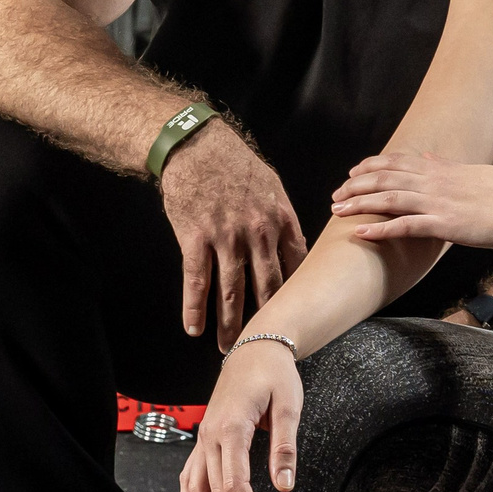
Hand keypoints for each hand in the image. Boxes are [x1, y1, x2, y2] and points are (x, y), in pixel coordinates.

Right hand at [157, 118, 307, 347]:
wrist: (194, 145)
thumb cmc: (233, 163)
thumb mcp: (271, 184)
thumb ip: (282, 218)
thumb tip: (293, 245)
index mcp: (281, 218)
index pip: (296, 265)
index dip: (297, 292)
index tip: (298, 312)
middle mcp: (258, 232)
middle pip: (268, 285)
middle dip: (268, 317)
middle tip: (269, 341)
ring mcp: (226, 237)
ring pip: (232, 290)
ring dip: (231, 324)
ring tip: (231, 346)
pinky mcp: (195, 238)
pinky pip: (197, 280)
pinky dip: (194, 307)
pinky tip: (194, 327)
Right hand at [178, 339, 301, 491]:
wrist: (255, 349)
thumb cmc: (275, 374)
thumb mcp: (289, 406)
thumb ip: (285, 448)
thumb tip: (284, 487)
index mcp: (231, 428)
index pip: (234, 484)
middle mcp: (210, 435)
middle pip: (216, 491)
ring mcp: (203, 437)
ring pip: (196, 487)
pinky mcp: (204, 438)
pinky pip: (190, 474)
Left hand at [332, 147, 492, 250]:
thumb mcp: (477, 172)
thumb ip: (449, 166)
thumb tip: (429, 156)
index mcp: (443, 169)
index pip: (398, 162)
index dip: (371, 166)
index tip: (353, 172)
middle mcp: (436, 181)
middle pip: (385, 178)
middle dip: (356, 185)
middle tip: (336, 195)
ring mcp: (439, 202)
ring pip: (389, 198)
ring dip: (359, 203)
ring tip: (337, 211)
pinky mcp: (446, 224)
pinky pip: (405, 225)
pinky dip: (379, 228)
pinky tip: (360, 232)